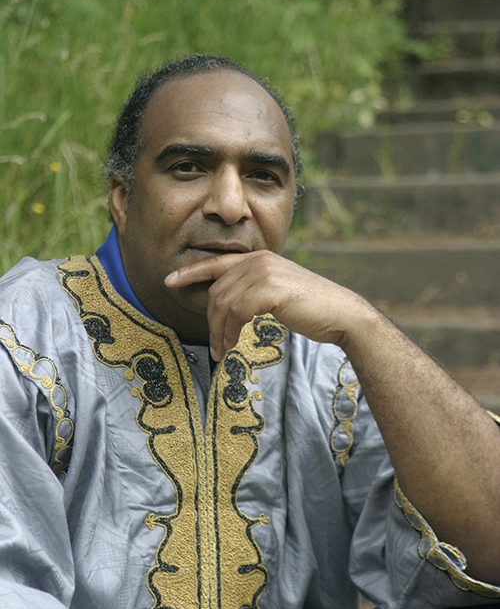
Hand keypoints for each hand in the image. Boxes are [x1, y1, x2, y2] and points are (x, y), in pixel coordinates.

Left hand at [165, 250, 368, 359]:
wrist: (341, 314)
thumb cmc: (311, 308)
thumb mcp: (277, 292)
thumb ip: (254, 290)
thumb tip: (228, 307)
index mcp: (260, 258)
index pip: (217, 263)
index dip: (190, 272)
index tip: (169, 280)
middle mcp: (259, 260)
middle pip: (217, 291)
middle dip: (210, 321)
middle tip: (214, 346)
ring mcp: (265, 273)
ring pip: (223, 303)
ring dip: (218, 332)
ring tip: (222, 350)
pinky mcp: (270, 290)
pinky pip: (236, 313)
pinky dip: (230, 332)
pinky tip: (233, 345)